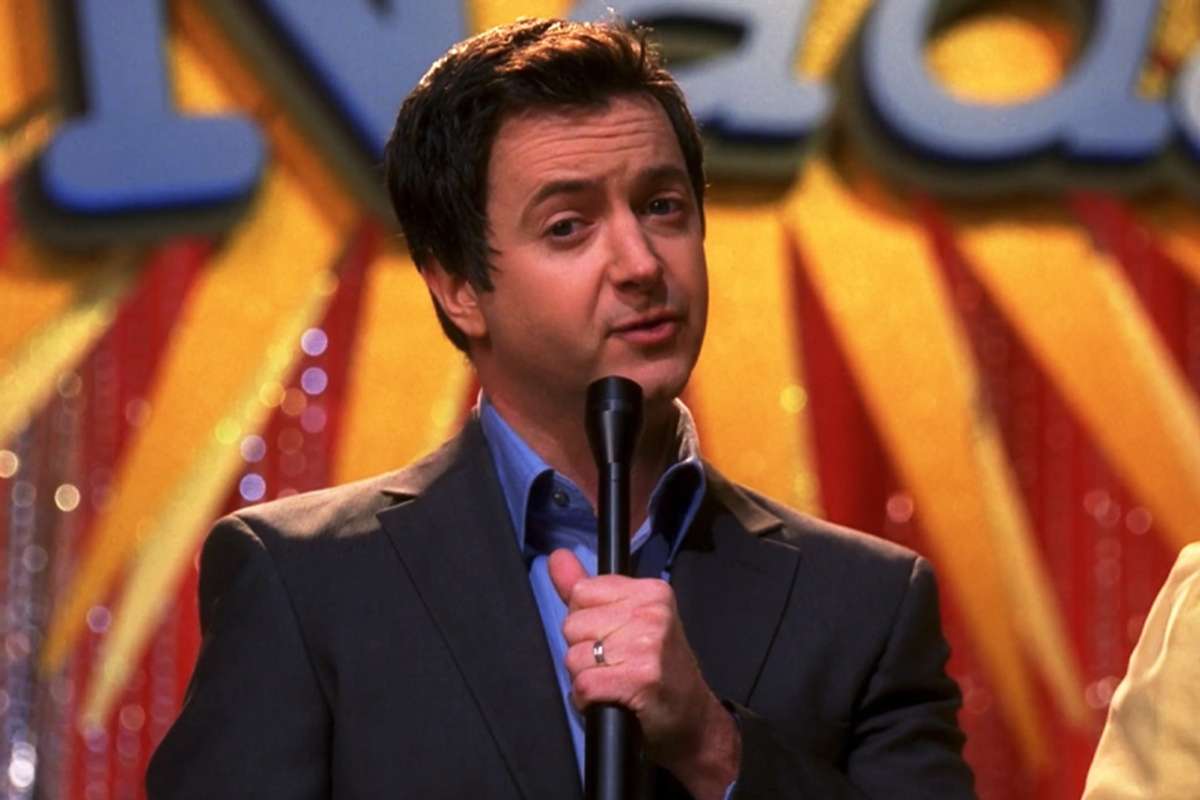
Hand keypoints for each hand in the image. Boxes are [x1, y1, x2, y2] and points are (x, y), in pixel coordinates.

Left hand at [548, 549, 739, 798]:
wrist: (693, 718)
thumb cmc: (659, 668)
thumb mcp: (629, 619)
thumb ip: (587, 589)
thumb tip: (556, 557)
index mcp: (650, 591)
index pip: (581, 592)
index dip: (587, 621)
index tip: (613, 636)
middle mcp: (651, 613)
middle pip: (573, 625)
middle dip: (584, 649)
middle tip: (617, 663)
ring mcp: (647, 646)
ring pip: (574, 657)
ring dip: (586, 676)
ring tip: (615, 680)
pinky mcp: (640, 679)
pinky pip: (583, 685)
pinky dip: (587, 699)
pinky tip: (610, 698)